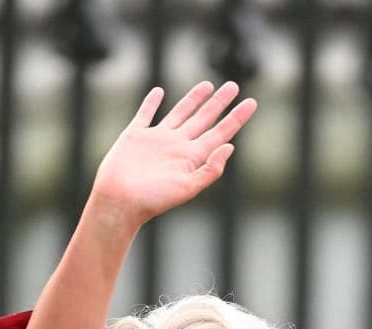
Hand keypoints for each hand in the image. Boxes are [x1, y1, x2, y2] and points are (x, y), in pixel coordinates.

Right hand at [89, 81, 256, 233]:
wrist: (119, 202)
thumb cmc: (153, 200)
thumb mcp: (187, 187)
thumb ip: (210, 169)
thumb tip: (230, 147)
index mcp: (192, 158)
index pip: (220, 133)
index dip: (236, 118)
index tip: (251, 102)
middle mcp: (177, 146)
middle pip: (204, 119)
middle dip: (219, 103)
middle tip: (233, 85)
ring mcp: (157, 139)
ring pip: (180, 113)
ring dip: (193, 99)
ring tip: (207, 85)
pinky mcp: (135, 135)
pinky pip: (146, 114)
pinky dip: (152, 102)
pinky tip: (159, 92)